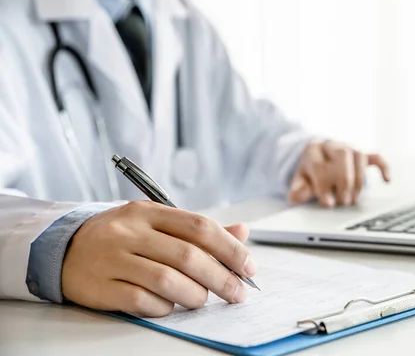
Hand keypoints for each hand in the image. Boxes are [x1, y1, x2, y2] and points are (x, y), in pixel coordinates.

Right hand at [62, 201, 255, 316]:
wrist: (63, 248)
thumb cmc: (122, 237)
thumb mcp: (158, 223)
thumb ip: (198, 230)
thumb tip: (242, 233)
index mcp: (149, 211)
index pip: (200, 226)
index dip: (230, 248)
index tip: (249, 267)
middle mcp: (130, 231)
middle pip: (188, 256)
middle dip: (222, 278)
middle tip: (238, 292)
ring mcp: (113, 258)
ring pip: (167, 280)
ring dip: (195, 295)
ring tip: (202, 299)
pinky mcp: (100, 286)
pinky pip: (143, 301)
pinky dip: (164, 307)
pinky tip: (169, 305)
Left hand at [288, 140, 389, 206]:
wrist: (317, 162)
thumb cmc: (309, 175)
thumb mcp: (298, 182)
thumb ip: (297, 190)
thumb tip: (297, 196)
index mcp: (313, 150)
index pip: (319, 163)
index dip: (323, 184)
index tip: (327, 203)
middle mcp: (332, 146)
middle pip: (342, 156)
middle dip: (344, 181)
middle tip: (342, 201)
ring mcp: (348, 149)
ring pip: (359, 157)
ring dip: (358, 180)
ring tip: (353, 200)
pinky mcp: (362, 156)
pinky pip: (376, 157)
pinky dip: (383, 168)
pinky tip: (387, 181)